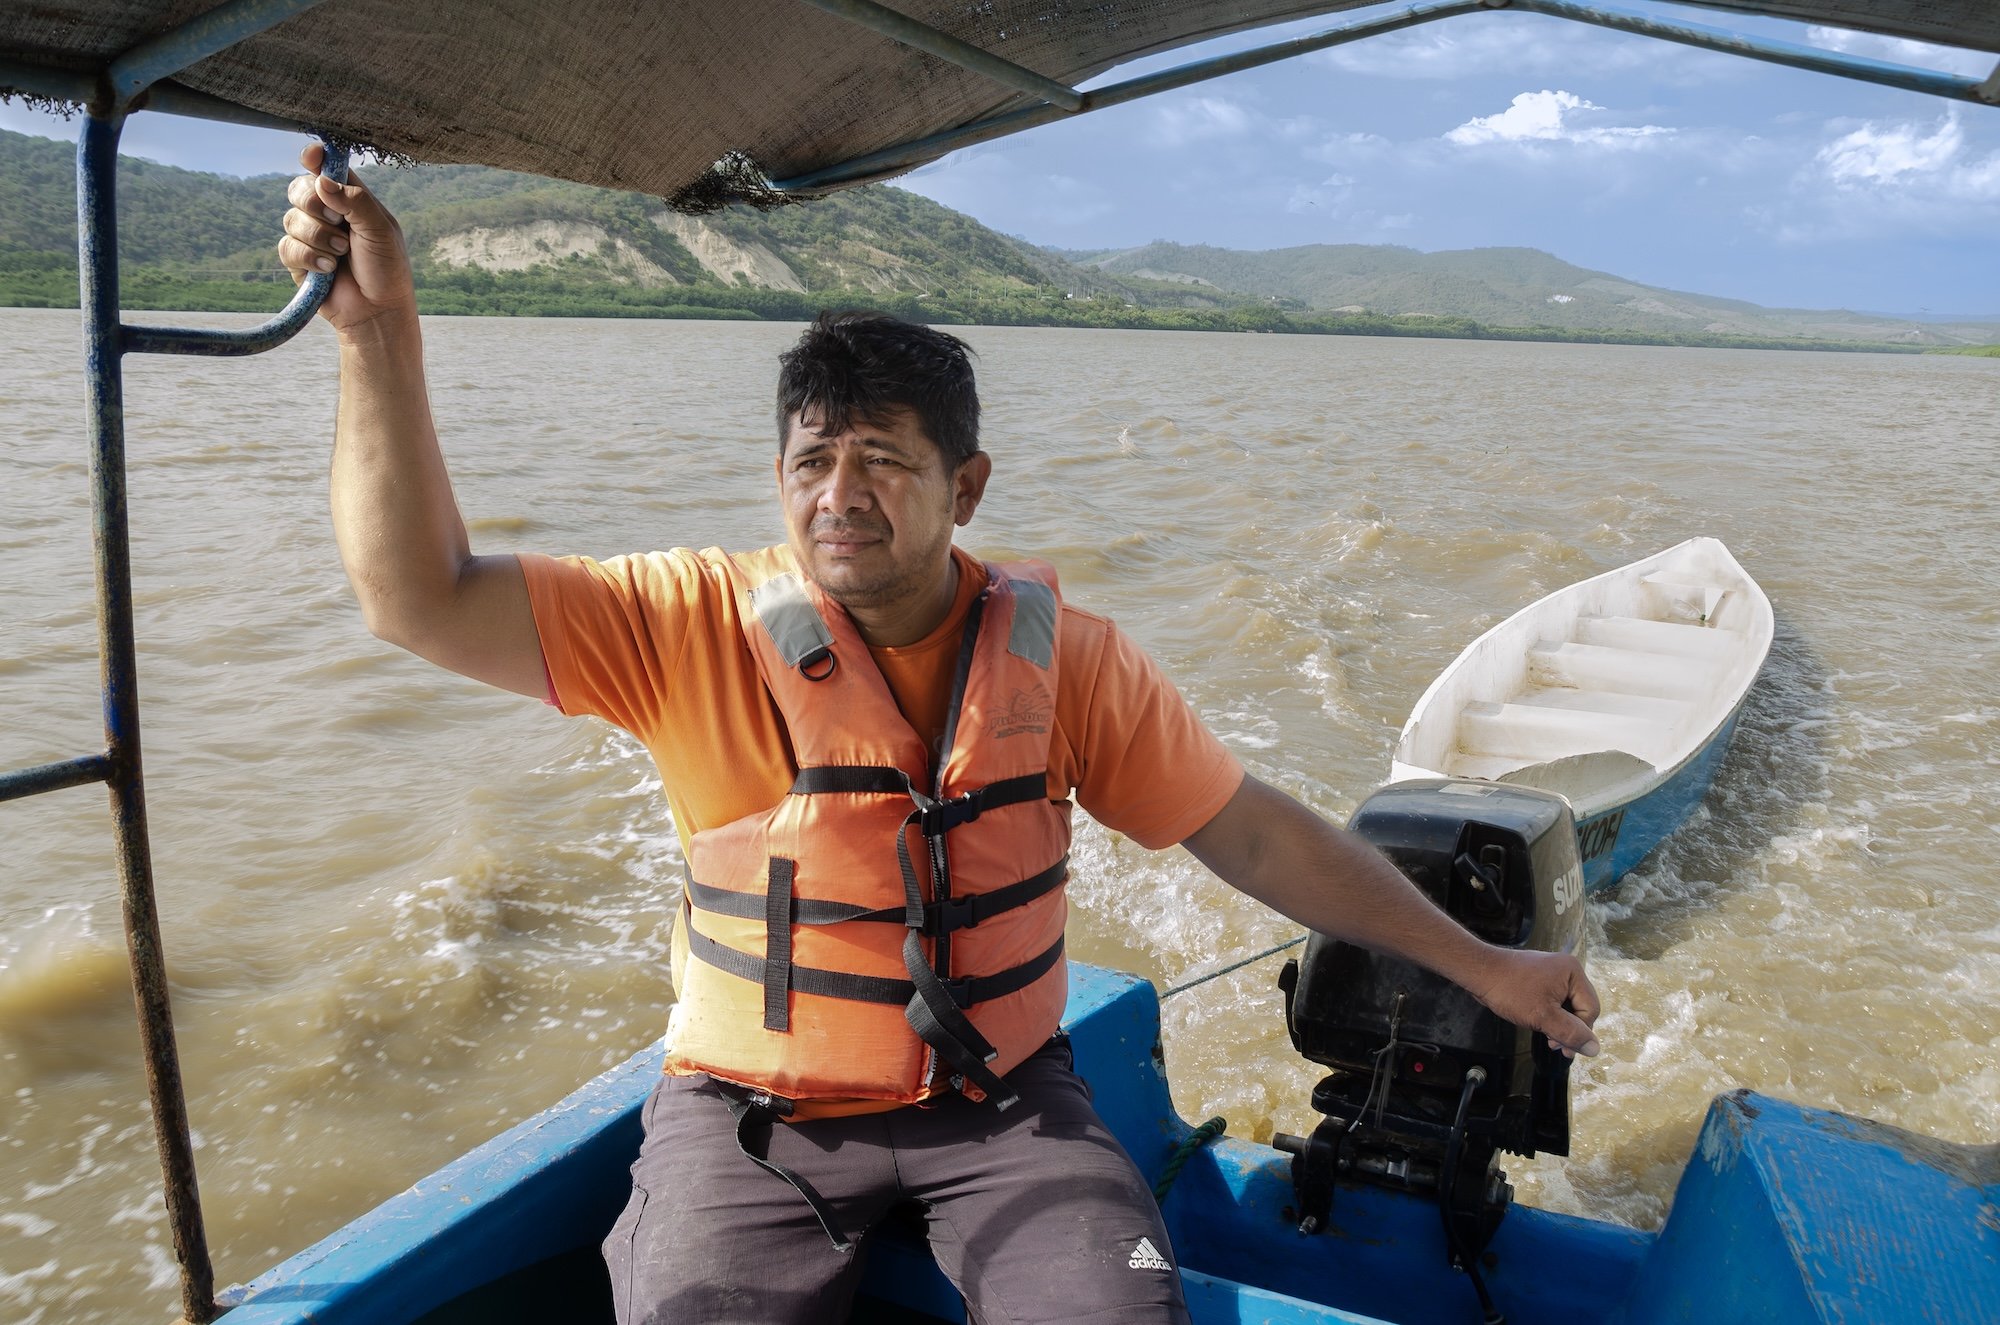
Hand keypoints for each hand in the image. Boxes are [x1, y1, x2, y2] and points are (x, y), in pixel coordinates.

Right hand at [277, 143, 415, 335]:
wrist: (378, 311)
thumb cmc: (387, 269)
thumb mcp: (380, 230)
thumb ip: (355, 201)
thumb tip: (322, 180)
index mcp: (350, 199)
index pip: (326, 169)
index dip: (314, 159)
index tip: (310, 157)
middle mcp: (327, 213)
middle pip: (299, 189)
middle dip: (313, 203)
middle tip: (337, 221)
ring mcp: (311, 236)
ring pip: (291, 219)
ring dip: (318, 237)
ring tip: (342, 254)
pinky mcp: (298, 260)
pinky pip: (288, 247)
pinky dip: (309, 258)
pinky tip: (328, 270)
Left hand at [1468, 949, 1601, 1058]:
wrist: (1479, 972)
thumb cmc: (1510, 991)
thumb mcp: (1543, 1016)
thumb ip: (1570, 1033)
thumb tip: (1595, 1049)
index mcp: (1573, 972)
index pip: (1590, 1009)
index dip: (1581, 1031)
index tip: (1564, 1048)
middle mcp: (1566, 970)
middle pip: (1581, 1008)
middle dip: (1570, 1029)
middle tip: (1555, 1046)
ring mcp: (1553, 974)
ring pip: (1566, 1007)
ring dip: (1559, 1025)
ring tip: (1548, 1039)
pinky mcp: (1540, 980)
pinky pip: (1554, 1002)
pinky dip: (1550, 1016)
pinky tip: (1541, 1026)